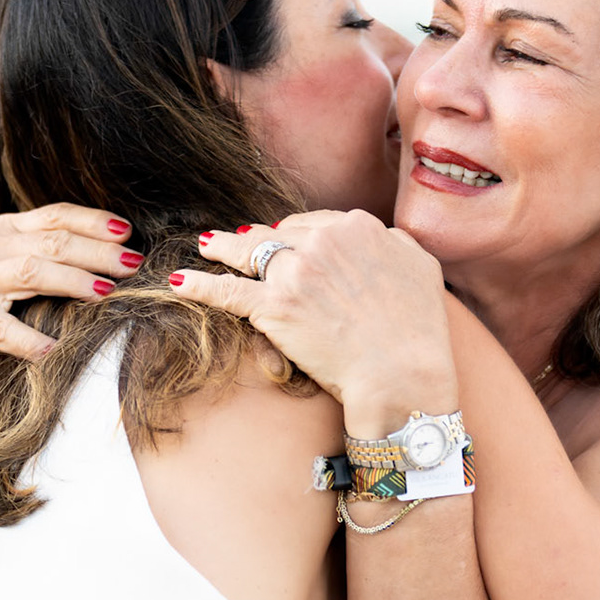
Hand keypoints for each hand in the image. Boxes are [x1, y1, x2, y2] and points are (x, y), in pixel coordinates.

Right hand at [0, 203, 140, 410]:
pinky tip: (54, 351)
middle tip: (134, 266)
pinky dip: (29, 340)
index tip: (129, 232)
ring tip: (106, 295)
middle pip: (54, 242)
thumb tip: (115, 258)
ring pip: (33, 272)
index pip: (57, 216)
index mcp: (7, 232)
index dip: (94, 222)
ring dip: (74, 281)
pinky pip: (2, 328)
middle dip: (99, 252)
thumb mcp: (12, 267)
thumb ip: (49, 256)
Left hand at [171, 211, 456, 428]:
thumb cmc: (419, 331)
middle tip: (247, 246)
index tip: (290, 245)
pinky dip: (198, 283)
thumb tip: (382, 237)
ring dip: (224, 249)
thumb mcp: (421, 269)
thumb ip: (395, 245)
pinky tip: (178, 280)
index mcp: (359, 227)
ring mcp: (296, 271)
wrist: (403, 376)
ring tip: (207, 246)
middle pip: (280, 234)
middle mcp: (324, 240)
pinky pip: (226, 289)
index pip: (316, 224)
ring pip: (250, 252)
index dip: (300, 237)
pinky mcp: (274, 306)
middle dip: (265, 242)